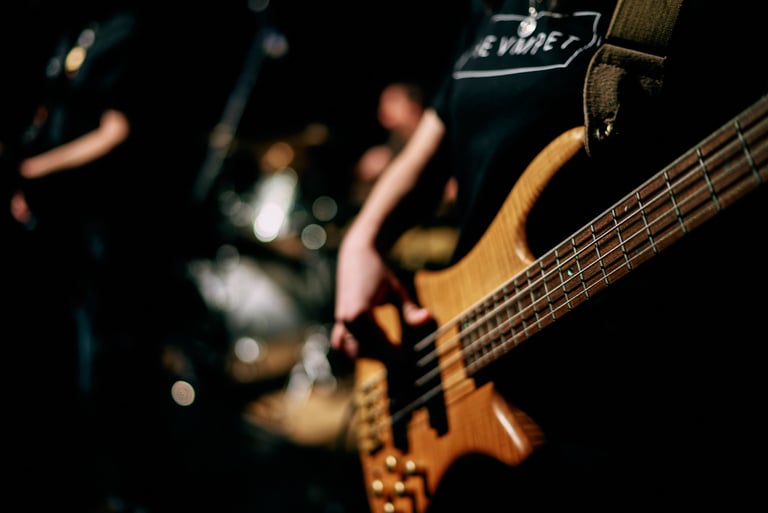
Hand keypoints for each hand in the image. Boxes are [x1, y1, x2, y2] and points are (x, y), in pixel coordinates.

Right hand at [331, 235, 431, 358]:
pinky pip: (342, 344)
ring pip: (352, 351)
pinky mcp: (339, 321)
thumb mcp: (397, 290)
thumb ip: (410, 309)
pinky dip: (355, 350)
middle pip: (366, 351)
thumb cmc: (379, 272)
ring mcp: (340, 321)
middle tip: (405, 358)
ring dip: (370, 356)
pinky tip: (373, 348)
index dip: (396, 354)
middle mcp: (347, 319)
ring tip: (390, 352)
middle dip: (384, 358)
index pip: (379, 344)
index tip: (411, 358)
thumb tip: (429, 318)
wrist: (357, 255)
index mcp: (361, 312)